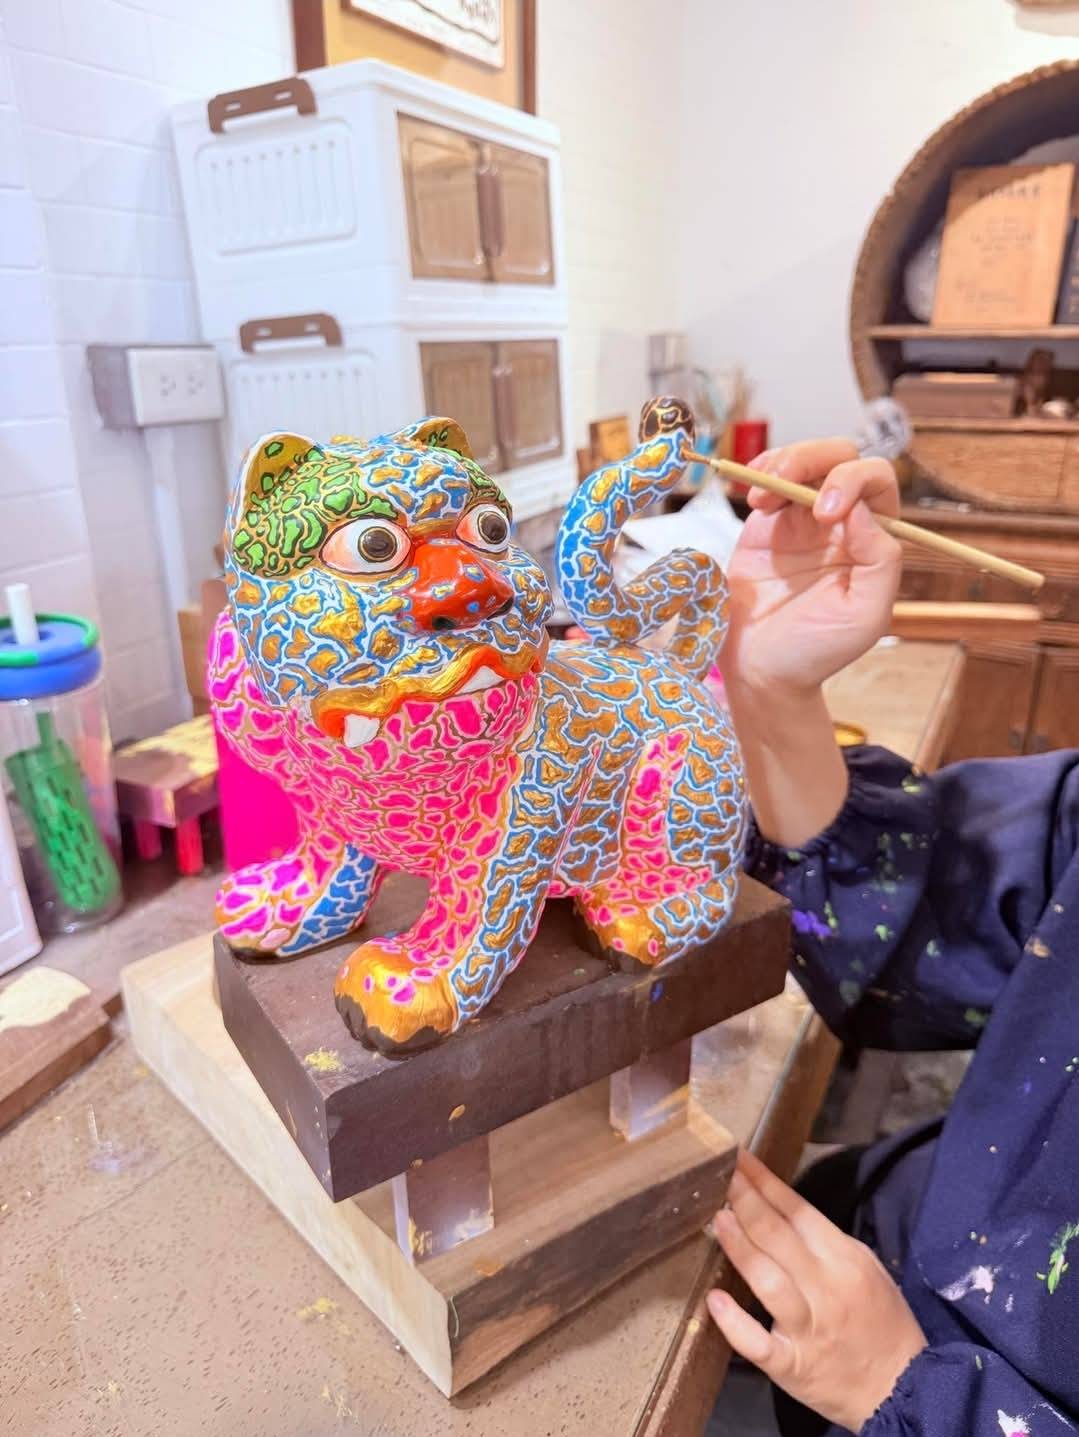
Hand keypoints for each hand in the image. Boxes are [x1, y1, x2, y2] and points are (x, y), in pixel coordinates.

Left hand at [708, 1150, 925, 1432]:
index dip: (766, 1183)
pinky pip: (759, 1344)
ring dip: (740, 1248)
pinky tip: (715, 1300)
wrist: (902, 1388)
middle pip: (779, 1238)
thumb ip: (824, 1239)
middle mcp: (826, 1290)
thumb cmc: (881, 1322)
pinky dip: (734, 1323)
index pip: (799, 1211)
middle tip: (722, 1179)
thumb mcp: (866, 1267)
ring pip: (768, 1282)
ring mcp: (808, 1329)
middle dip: (747, 1202)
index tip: (740, 1160)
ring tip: (718, 1221)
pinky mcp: (792, 1366)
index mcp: (845, 1260)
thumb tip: (778, 1206)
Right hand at [720, 439, 902, 697]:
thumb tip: (862, 510)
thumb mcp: (865, 615)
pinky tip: (752, 496)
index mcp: (872, 541)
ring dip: (784, 462)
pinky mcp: (765, 525)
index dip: (854, 482)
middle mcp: (841, 523)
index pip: (876, 483)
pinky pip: (768, 479)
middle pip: (840, 458)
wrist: (761, 671)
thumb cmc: (817, 651)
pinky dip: (760, 473)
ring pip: (804, 461)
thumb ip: (879, 562)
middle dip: (813, 460)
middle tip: (783, 486)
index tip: (825, 514)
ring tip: (759, 495)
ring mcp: (800, 520)